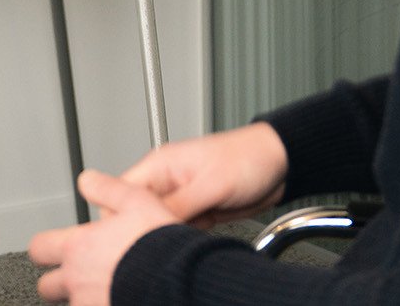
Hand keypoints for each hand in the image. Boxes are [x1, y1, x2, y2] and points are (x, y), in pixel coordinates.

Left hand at [28, 172, 181, 305]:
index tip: (53, 247)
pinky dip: (102, 305)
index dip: (46, 246)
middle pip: (46, 286)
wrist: (180, 282)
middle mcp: (78, 280)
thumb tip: (87, 180)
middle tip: (76, 274)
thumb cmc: (160, 247)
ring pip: (72, 303)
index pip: (39, 248)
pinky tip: (119, 297)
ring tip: (105, 286)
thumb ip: (107, 189)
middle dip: (58, 281)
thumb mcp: (138, 201)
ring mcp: (89, 305)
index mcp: (80, 248)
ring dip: (83, 296)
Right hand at [119, 122, 287, 225]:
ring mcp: (180, 198)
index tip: (132, 233)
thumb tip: (147, 222)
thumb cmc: (248, 158)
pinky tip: (196, 239)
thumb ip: (177, 204)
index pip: (120, 193)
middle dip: (145, 230)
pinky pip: (177, 231)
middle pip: (135, 213)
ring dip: (167, 235)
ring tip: (185, 236)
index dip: (120, 216)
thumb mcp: (211, 184)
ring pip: (157, 225)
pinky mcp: (195, 212)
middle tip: (162, 240)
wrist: (279, 164)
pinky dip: (183, 238)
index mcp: (160, 165)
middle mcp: (166, 181)